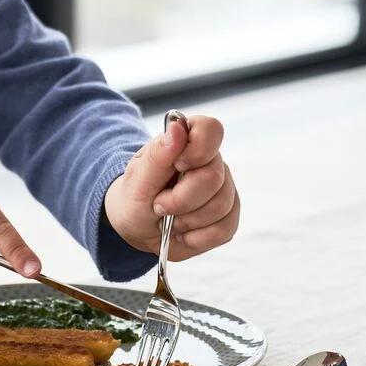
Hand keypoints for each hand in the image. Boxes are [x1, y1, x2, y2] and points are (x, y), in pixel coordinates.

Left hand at [103, 114, 239, 260]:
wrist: (137, 226)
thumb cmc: (136, 196)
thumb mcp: (138, 178)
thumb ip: (159, 154)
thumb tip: (177, 128)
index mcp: (189, 141)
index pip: (211, 129)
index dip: (197, 150)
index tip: (177, 166)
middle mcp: (212, 162)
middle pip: (214, 177)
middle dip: (181, 199)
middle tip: (160, 205)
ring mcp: (224, 189)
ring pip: (221, 206)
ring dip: (187, 220)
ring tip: (170, 219)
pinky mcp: (229, 217)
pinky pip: (224, 229)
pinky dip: (197, 237)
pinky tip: (183, 232)